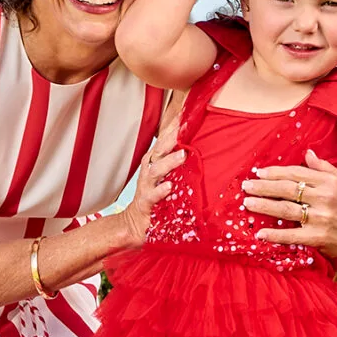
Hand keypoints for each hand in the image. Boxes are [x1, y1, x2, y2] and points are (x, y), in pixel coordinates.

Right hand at [122, 123, 184, 244]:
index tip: (187, 113)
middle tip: (186, 128)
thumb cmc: (157, 197)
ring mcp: (146, 186)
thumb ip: (179, 162)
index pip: (165, 140)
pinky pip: (153, 195)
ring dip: (169, 162)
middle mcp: (149, 170)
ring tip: (182, 156)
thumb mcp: (168, 176)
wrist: (136, 223)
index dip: (174, 127)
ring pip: (156, 170)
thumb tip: (199, 147)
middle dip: (171, 138)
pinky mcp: (146, 203)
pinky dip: (161, 190)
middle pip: (159, 150)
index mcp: (155, 161)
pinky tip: (169, 187)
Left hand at [242, 150, 336, 271]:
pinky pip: (292, 235)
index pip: (297, 173)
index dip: (276, 173)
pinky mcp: (319, 237)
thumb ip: (325, 168)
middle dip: (264, 187)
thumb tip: (307, 153)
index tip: (259, 173)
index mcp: (330, 182)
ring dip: (264, 206)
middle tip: (246, 186)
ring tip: (247, 203)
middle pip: (288, 189)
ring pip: (286, 209)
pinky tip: (260, 234)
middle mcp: (326, 197)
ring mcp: (322, 218)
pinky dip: (275, 235)